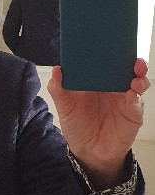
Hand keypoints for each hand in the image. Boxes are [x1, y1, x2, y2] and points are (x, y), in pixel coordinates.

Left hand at [47, 59, 149, 188]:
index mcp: (97, 80)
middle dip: (130, 58)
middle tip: (127, 53)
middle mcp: (113, 86)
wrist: (90, 153)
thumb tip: (57, 69)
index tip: (109, 41)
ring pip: (137, 80)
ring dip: (138, 74)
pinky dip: (136, 96)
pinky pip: (137, 101)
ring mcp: (125, 98)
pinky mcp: (133, 112)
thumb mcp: (65, 108)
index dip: (109, 50)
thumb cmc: (78, 127)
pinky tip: (132, 93)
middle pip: (125, 66)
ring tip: (135, 71)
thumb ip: (59, 89)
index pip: (105, 61)